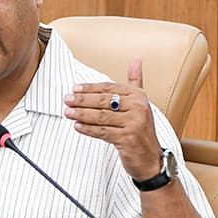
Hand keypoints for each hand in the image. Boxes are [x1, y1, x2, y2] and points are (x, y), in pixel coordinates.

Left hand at [63, 57, 161, 180]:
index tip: (75, 88)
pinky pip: (102, 132)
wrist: (150, 158)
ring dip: (81, 114)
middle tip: (66, 99)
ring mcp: (134, 123)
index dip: (90, 88)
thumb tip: (136, 59)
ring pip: (101, 116)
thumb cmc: (141, 129)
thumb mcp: (140, 102)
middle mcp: (138, 108)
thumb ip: (135, 81)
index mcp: (138, 96)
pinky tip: (77, 126)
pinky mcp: (127, 138)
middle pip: (103, 101)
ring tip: (67, 112)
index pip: (109, 87)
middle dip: (82, 100)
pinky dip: (88, 129)